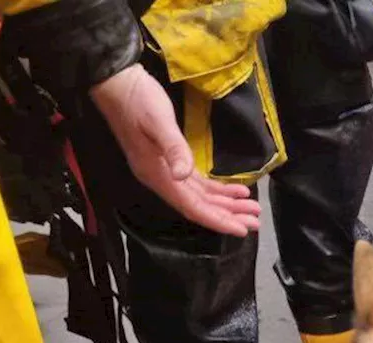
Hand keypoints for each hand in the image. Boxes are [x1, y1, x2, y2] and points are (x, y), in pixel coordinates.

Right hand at [89, 66, 261, 236]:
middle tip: (255, 221)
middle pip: (198, 206)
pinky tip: (235, 192)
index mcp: (157, 175)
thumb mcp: (158, 122)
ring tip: (251, 209)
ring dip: (225, 204)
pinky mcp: (169, 160)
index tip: (241, 230)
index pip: (192, 207)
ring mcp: (164, 170)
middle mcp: (161, 178)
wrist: (117, 82)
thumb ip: (173, 149)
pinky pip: (195, 183)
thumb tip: (183, 175)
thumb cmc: (138, 100)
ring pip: (199, 196)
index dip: (217, 220)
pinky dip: (216, 189)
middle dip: (227, 215)